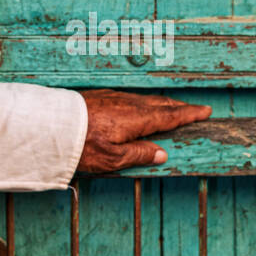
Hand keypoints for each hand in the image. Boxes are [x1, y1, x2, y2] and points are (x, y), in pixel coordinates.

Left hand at [76, 89, 211, 173]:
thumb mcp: (113, 158)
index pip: (168, 117)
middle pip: (160, 105)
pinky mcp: (102, 97)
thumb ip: (138, 154)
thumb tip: (161, 152)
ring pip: (145, 100)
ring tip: (171, 108)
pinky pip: (132, 98)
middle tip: (194, 110)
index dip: (188, 115)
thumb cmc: (80, 145)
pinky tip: (141, 106)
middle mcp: (128, 105)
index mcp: (136, 119)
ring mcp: (114, 98)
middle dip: (179, 107)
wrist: (50, 125)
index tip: (204, 111)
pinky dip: (145, 102)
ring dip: (162, 103)